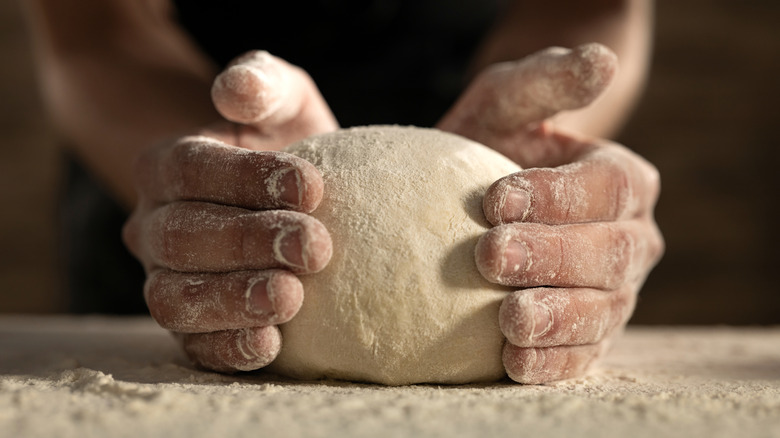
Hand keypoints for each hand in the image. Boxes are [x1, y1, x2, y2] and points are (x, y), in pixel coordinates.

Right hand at [123, 51, 336, 371]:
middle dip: (247, 242)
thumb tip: (235, 89)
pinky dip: (227, 349)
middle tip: (315, 247)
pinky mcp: (192, 328)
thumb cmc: (289, 144)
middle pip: (180, 237)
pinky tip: (271, 344)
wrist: (295, 202)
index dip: (246, 179)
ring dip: (231, 300)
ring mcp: (166, 280)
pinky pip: (194, 347)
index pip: (190, 170)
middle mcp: (154, 227)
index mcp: (168, 166)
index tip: (311, 188)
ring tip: (290, 298)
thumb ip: (264, 82)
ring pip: (175, 298)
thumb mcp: (285, 100)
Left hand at [438, 44, 663, 383]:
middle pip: (608, 252)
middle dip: (551, 256)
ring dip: (556, 317)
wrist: (472, 206)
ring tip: (509, 318)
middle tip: (490, 255)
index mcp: (623, 180)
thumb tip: (600, 61)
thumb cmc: (490, 144)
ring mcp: (613, 294)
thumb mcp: (506, 102)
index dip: (557, 195)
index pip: (606, 188)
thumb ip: (546, 80)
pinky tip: (515, 361)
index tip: (494, 199)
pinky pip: (581, 356)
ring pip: (601, 311)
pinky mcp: (586, 337)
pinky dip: (553, 363)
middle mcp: (630, 239)